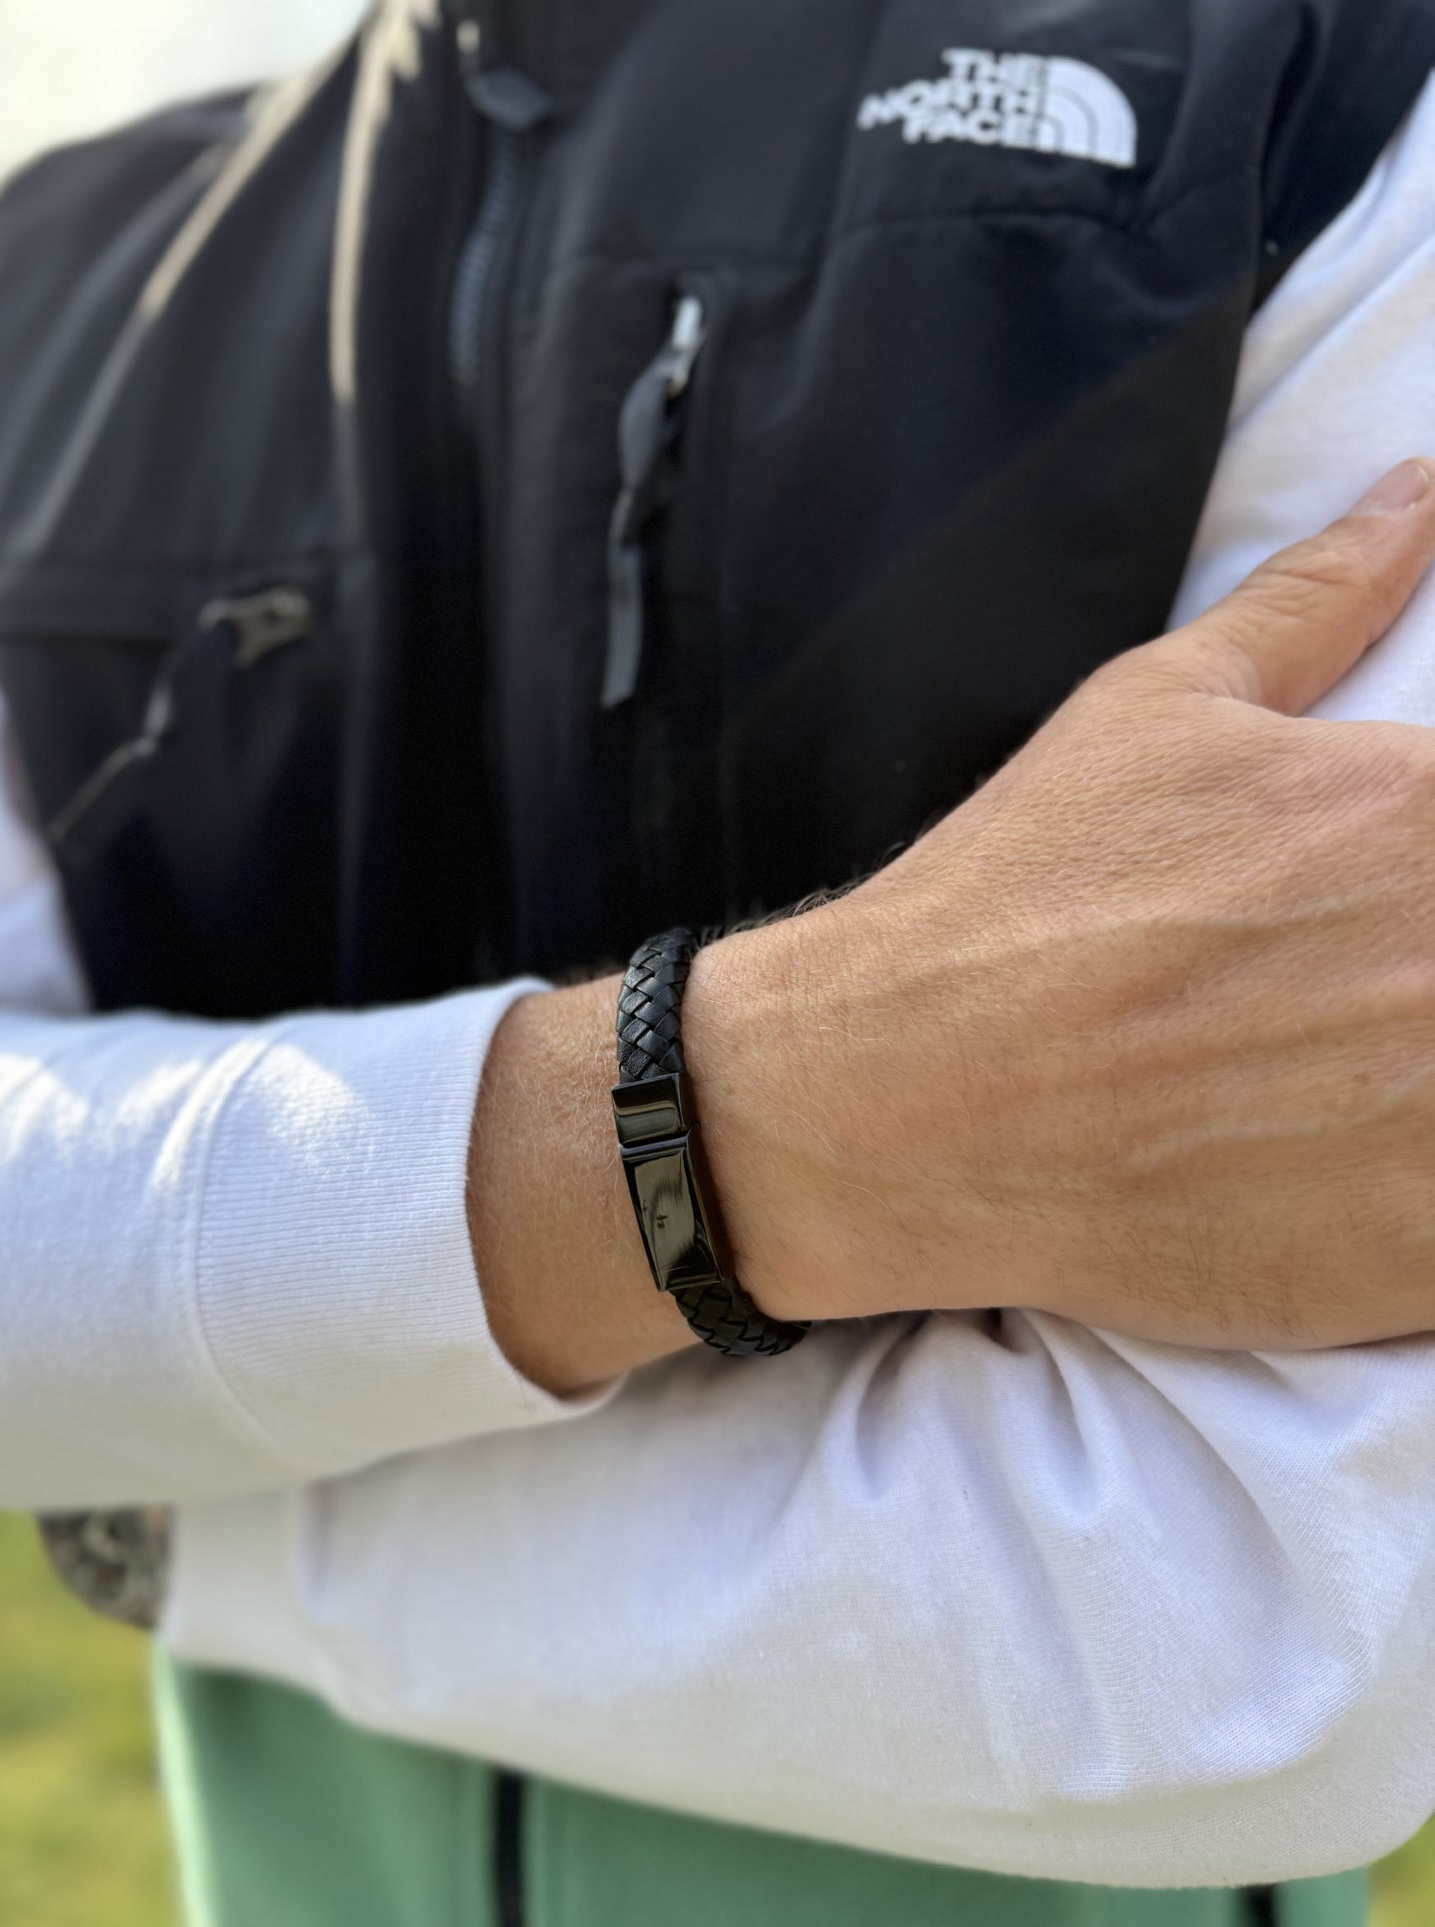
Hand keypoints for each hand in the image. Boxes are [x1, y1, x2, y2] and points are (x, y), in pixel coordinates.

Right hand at [690, 459, 1434, 1347]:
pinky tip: (1336, 1173)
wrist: (900, 1098)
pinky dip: (1414, 1202)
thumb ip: (1319, 600)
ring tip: (1323, 1070)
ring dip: (1420, 1083)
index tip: (1387, 908)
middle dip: (1420, 970)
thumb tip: (1416, 491)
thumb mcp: (1155, 711)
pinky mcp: (1411, 1259)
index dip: (1429, 868)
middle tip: (1344, 997)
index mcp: (1422, 808)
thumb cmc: (1016, 895)